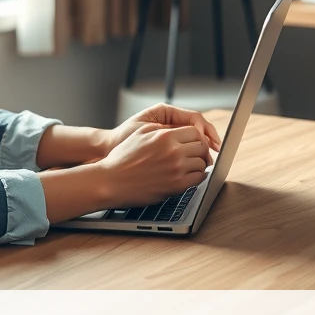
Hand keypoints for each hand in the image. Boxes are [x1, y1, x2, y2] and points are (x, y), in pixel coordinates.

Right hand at [96, 124, 211, 207]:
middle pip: (201, 147)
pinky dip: (197, 177)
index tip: (194, 142)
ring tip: (191, 165)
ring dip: (198, 164)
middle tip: (195, 154)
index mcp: (164, 136)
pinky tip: (190, 175)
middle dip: (200, 150)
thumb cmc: (123, 158)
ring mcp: (176, 169)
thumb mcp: (140, 133)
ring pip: (202, 163)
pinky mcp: (176, 186)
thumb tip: (179, 130)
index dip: (196, 137)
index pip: (195, 132)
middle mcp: (173, 151)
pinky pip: (198, 179)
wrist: (112, 181)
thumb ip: (161, 129)